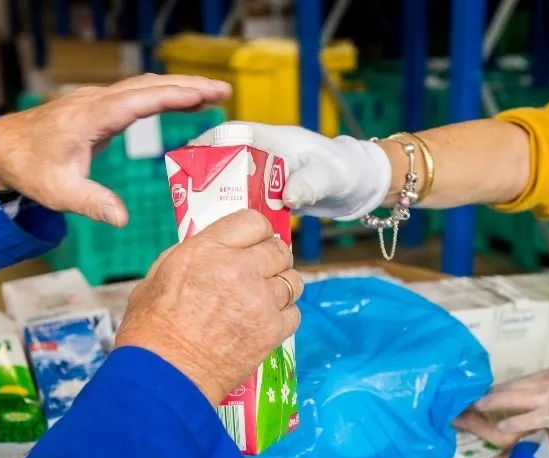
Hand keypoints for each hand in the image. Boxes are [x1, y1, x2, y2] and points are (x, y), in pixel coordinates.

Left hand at [0, 74, 230, 226]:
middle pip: (149, 85)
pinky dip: (165, 92)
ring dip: (180, 86)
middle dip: (189, 86)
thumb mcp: (59, 192)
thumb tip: (123, 219)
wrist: (1, 149)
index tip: (204, 95)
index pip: (139, 100)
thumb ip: (93, 204)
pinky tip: (182, 99)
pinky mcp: (100, 106)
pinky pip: (138, 92)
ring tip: (214, 94)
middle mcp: (96, 101)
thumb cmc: (30, 169)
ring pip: (145, 85)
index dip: (173, 96)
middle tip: (224, 90)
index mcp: (91, 118)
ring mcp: (98, 100)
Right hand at [114, 209, 302, 404]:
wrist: (164, 377)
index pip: (252, 221)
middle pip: (278, 250)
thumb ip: (191, 256)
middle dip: (271, 259)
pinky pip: (295, 313)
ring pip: (293, 281)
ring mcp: (260, 300)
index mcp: (207, 251)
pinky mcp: (272, 330)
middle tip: (261, 271)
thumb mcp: (158, 277)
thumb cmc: (152, 332)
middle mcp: (239, 270)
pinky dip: (283, 317)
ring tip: (264, 299)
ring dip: (281, 288)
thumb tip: (212, 250)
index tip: (253, 241)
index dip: (255, 232)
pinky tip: (264, 323)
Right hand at [191, 122, 391, 219]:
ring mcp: (269, 176)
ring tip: (201, 218)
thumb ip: (310, 183)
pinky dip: (238, 214)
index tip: (189, 157)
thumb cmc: (346, 171)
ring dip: (221, 198)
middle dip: (208, 177)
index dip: (209, 143)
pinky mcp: (272, 195)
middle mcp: (267, 156)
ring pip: (236, 184)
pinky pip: (248, 202)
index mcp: (276, 141)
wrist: (360, 185)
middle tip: (188, 198)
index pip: (234, 134)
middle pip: (228, 161)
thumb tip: (287, 196)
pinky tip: (228, 232)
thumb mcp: (329, 176)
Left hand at [468, 362, 548, 445]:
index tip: (489, 390)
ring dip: (492, 404)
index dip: (505, 387)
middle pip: (511, 386)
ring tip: (474, 408)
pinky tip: (499, 427)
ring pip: (512, 399)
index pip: (524, 380)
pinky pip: (527, 419)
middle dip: (490, 393)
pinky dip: (512, 423)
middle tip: (470, 397)